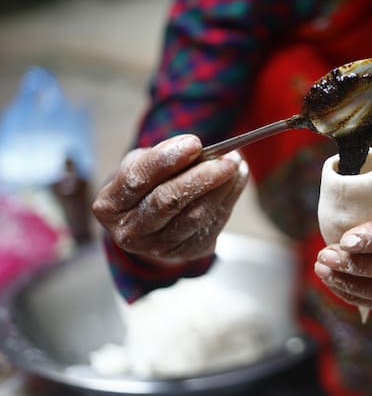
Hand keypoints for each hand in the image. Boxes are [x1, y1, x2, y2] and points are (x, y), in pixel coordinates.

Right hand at [92, 134, 248, 261]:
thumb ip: (165, 156)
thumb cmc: (146, 185)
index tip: (195, 143)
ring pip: (195, 215)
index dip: (166, 159)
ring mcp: (158, 248)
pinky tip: (236, 180)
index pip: (137, 179)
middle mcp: (130, 232)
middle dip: (202, 176)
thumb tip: (200, 151)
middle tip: (228, 157)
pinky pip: (212, 224)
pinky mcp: (186, 252)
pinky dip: (229, 198)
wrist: (150, 221)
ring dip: (222, 188)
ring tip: (236, 164)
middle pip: (168, 201)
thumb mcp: (142, 164)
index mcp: (110, 205)